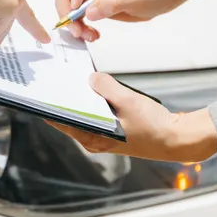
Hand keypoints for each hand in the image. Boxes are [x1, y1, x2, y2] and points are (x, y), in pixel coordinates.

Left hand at [50, 74, 216, 162]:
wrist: (176, 139)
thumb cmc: (153, 127)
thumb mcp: (128, 101)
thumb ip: (107, 87)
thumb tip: (91, 78)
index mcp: (92, 138)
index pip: (60, 121)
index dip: (50, 105)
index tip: (40, 90)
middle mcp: (93, 140)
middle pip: (71, 116)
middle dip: (65, 97)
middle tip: (56, 76)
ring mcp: (102, 136)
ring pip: (84, 114)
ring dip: (81, 98)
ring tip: (74, 78)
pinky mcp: (112, 131)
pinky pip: (96, 113)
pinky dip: (94, 101)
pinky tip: (95, 87)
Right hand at [53, 0, 187, 41]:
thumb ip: (114, 2)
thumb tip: (90, 12)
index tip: (78, 6)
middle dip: (66, 8)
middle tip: (75, 26)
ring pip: (66, 3)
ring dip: (72, 22)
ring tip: (86, 34)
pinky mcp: (92, 3)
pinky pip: (76, 15)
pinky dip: (80, 27)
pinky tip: (91, 34)